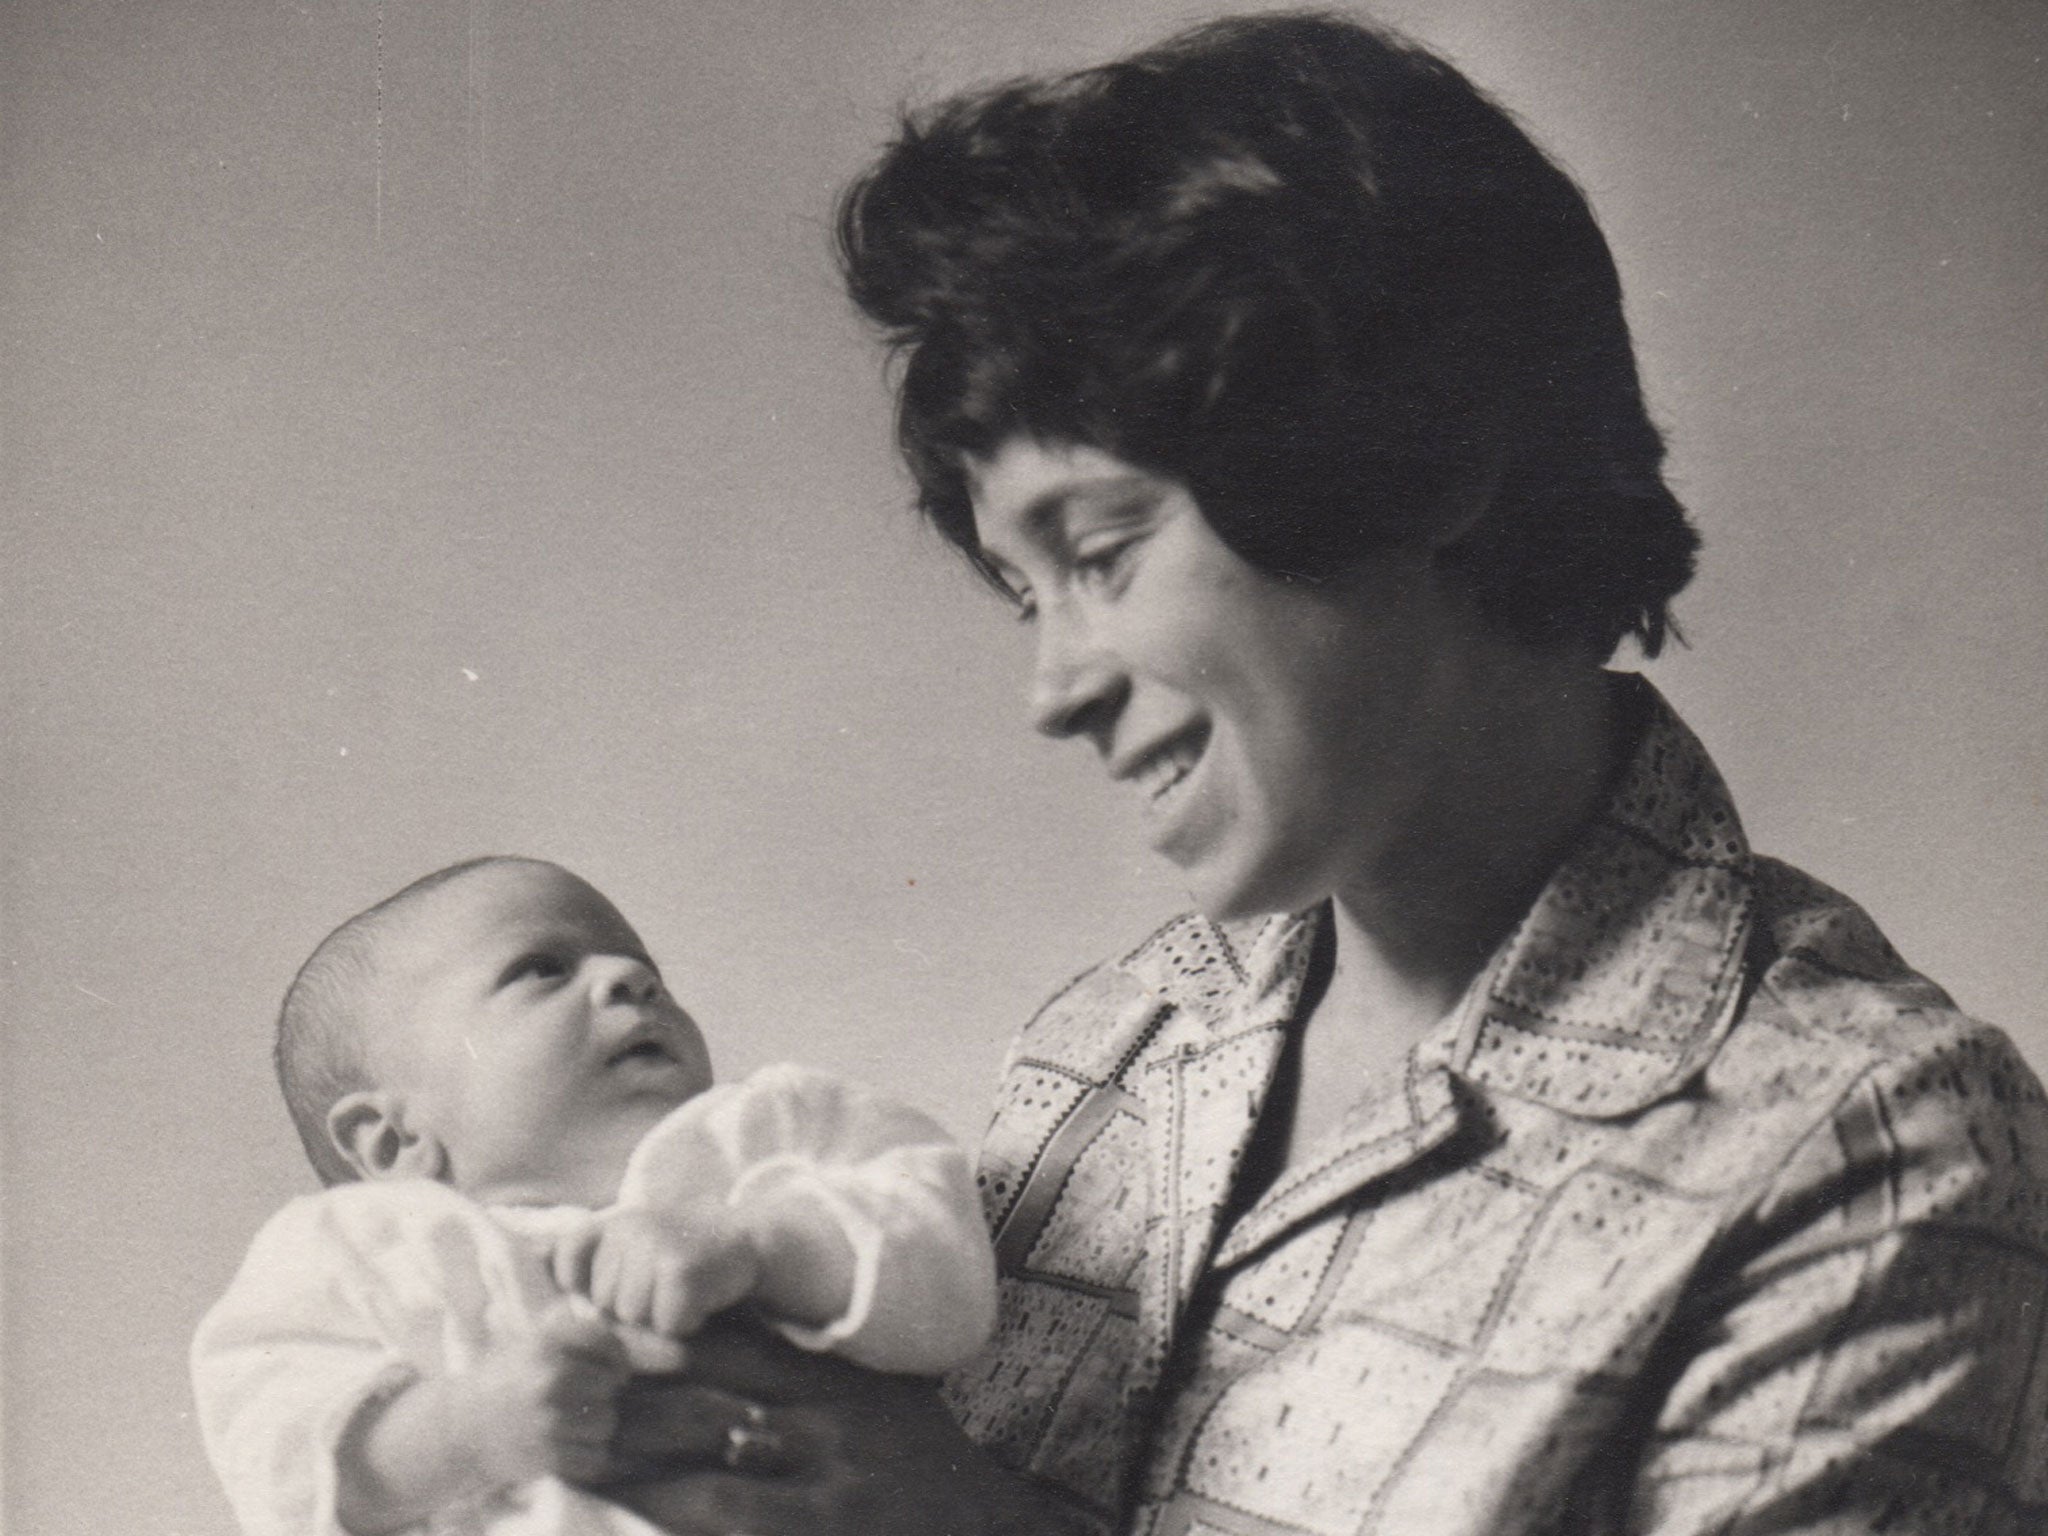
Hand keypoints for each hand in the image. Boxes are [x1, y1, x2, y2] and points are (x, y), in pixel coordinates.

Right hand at [452, 1306, 630, 1486]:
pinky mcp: (546, 1456)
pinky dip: (589, 1456)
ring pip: (606, 1422)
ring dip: (596, 1426)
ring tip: (577, 1423)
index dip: (618, 1356)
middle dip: (603, 1393)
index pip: (605, 1341)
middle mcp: (550, 1377)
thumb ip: (563, 1323)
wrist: (458, 1428)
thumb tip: (601, 1318)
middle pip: (610, 1384)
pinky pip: (595, 1457)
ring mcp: (548, 1419)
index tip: (616, 1369)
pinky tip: (572, 1448)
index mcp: (546, 1343)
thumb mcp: (526, 1340)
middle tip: (585, 1399)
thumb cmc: (501, 1380)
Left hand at [554, 1206, 760, 1339]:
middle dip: (633, 1309)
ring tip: (685, 1295)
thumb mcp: (641, 1247)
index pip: (569, 1254)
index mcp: (616, 1221)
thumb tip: (546, 1304)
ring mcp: (655, 1246)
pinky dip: (686, 1324)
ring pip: (632, 1316)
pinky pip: (665, 1324)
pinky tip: (703, 1302)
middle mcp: (630, 1226)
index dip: (581, 1280)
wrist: (755, 1243)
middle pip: (604, 1302)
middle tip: (668, 1289)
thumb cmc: (691, 1259)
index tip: (615, 1286)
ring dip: (659, 1319)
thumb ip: (600, 1266)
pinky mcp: (681, 1270)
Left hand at [597, 1321, 1099, 1535]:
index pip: (728, 1345)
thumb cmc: (916, 1449)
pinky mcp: (818, 1529)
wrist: (980, 1518)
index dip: (656, 1340)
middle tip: (565, 1394)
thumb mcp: (871, 1386)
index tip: (596, 1333)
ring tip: (576, 1454)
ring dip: (636, 1464)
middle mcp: (825, 1420)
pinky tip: (632, 1507)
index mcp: (829, 1375)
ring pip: (707, 1469)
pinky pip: (732, 1521)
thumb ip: (804, 1359)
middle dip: (630, 1399)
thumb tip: (723, 1321)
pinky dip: (676, 1514)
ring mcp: (823, 1483)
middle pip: (706, 1400)